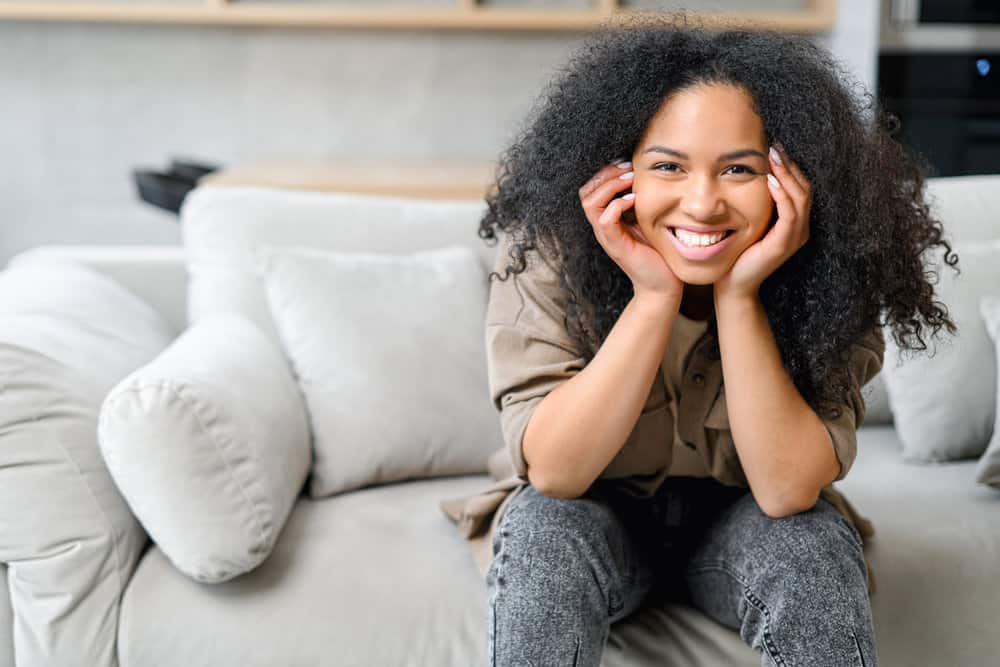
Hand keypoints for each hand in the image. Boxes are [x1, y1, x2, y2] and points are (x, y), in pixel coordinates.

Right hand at [579, 159, 684, 303]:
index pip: (591, 189)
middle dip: (605, 175)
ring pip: (590, 203)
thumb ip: (641, 201)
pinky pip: (605, 220)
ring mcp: (607, 237)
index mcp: (608, 220)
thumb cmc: (658, 253)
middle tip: (627, 168)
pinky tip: (634, 200)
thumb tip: (646, 174)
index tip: (626, 164)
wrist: (663, 285)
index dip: (604, 173)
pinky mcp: (617, 246)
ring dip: (610, 186)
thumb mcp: (647, 220)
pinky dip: (618, 205)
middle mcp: (602, 227)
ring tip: (630, 180)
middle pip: (585, 193)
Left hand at [715, 143, 812, 301]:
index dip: (789, 167)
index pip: (799, 187)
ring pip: (801, 198)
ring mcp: (794, 238)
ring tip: (774, 158)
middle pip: (805, 188)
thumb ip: (754, 201)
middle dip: (790, 165)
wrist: (732, 284)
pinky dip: (782, 195)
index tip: (774, 148)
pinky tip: (770, 181)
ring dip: (787, 175)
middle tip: (775, 146)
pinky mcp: (783, 245)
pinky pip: (789, 215)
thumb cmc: (737, 252)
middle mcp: (799, 229)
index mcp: (793, 222)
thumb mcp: (748, 221)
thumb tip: (746, 172)